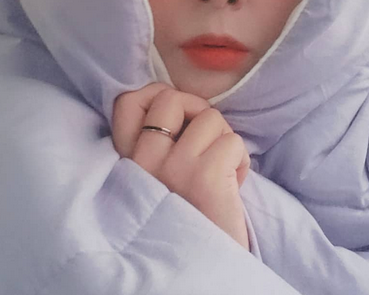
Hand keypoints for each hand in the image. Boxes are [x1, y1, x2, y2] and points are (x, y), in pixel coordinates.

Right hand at [112, 83, 250, 249]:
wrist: (204, 273)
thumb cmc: (189, 218)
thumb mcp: (158, 179)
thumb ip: (158, 145)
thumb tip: (184, 103)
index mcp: (127, 163)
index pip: (127, 101)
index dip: (156, 95)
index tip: (178, 116)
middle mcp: (142, 162)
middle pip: (170, 98)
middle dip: (198, 112)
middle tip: (207, 142)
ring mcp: (172, 168)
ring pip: (210, 118)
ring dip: (224, 141)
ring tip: (221, 172)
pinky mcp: (204, 177)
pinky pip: (233, 141)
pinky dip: (241, 161)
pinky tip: (232, 186)